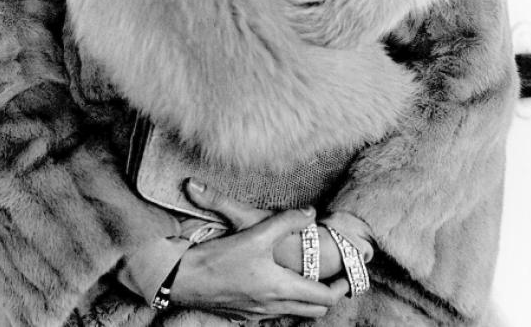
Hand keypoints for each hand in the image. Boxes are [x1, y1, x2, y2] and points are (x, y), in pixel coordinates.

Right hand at [169, 206, 349, 319]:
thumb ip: (287, 220)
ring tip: (305, 281)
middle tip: (330, 279)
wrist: (184, 278)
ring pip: (292, 314)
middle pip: (313, 312)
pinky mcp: (242, 315)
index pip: (324, 298)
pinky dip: (282, 304)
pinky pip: (271, 316)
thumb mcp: (256, 231)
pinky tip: (273, 288)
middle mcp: (273, 307)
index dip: (340, 288)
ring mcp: (257, 314)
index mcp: (281, 288)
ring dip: (304, 301)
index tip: (345, 276)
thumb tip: (311, 213)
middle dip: (326, 297)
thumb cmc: (220, 256)